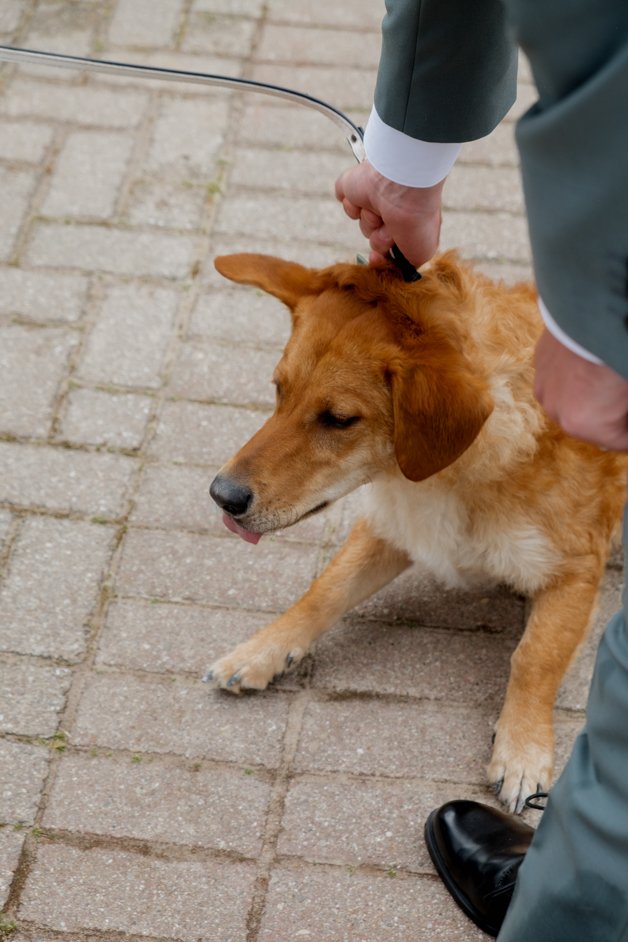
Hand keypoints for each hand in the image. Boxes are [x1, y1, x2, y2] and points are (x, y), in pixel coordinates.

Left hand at [335, 160, 444, 267]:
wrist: (403, 188)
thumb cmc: (417, 220)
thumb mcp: (422, 252)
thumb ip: (407, 263)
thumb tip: (394, 266)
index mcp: (407, 222)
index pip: (390, 246)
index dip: (383, 256)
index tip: (378, 258)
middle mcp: (392, 210)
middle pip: (374, 238)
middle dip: (379, 239)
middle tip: (389, 229)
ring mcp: (373, 198)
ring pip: (362, 224)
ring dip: (370, 222)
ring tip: (382, 211)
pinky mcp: (353, 187)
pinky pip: (345, 202)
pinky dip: (354, 205)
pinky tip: (366, 198)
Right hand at [534, 329, 627, 450]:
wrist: (594, 310)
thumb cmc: (619, 354)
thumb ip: (626, 411)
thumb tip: (624, 407)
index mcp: (585, 424)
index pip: (620, 442)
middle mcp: (558, 412)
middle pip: (591, 424)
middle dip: (610, 416)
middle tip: (624, 398)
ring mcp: (545, 386)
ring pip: (571, 402)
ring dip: (588, 396)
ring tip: (607, 380)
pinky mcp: (539, 363)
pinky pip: (559, 379)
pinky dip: (573, 376)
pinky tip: (590, 362)